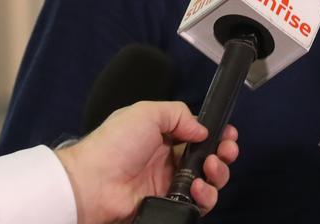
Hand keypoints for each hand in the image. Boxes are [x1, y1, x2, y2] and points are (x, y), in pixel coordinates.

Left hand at [56, 100, 239, 223]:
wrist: (91, 184)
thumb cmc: (115, 144)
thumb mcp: (146, 112)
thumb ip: (179, 114)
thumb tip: (202, 132)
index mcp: (165, 137)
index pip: (200, 136)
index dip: (217, 134)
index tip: (228, 133)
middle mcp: (171, 161)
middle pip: (210, 158)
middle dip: (225, 153)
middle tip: (227, 150)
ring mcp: (171, 185)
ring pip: (209, 182)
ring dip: (218, 174)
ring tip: (209, 168)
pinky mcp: (169, 206)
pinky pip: (198, 204)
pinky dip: (205, 196)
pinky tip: (197, 187)